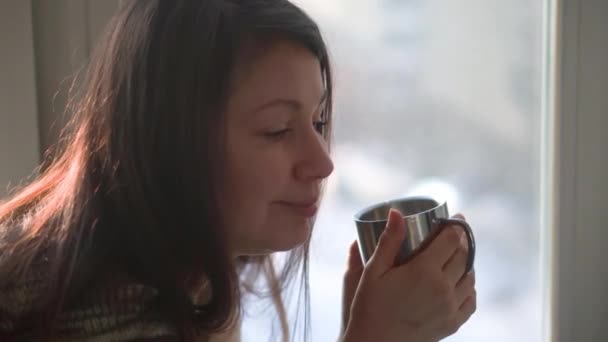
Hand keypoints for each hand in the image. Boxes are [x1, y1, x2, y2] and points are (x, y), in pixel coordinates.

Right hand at [342, 209, 475, 341]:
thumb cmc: (369, 307)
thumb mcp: (373, 271)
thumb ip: (389, 240)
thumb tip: (396, 212)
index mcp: (424, 271)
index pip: (450, 240)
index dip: (456, 226)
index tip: (456, 218)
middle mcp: (443, 288)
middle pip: (463, 255)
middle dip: (462, 240)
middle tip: (456, 232)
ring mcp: (450, 308)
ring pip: (470, 277)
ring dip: (467, 262)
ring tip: (458, 255)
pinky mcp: (452, 324)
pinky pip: (470, 301)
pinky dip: (469, 288)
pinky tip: (460, 283)